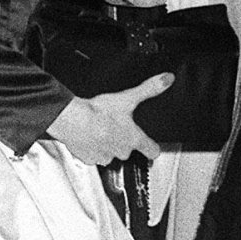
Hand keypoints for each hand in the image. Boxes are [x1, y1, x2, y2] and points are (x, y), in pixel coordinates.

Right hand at [47, 72, 173, 164]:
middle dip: (122, 140)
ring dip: (107, 144)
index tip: (151, 147)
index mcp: (133, 139)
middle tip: (114, 127)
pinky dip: (92, 148)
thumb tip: (167, 79)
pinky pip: (94, 156)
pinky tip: (88, 136)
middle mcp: (122, 152)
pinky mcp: (89, 159)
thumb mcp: (127, 97)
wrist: (73, 120)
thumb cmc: (98, 112)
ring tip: (100, 130)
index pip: (152, 151)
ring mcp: (105, 157)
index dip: (153, 148)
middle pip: (128, 150)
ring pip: (110, 153)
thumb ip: (149, 89)